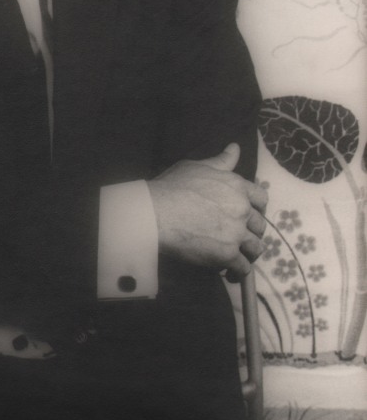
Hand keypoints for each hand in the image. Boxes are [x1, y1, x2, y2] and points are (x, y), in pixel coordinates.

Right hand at [147, 143, 267, 280]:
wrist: (157, 212)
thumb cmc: (173, 186)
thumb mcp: (198, 167)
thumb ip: (221, 161)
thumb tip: (236, 147)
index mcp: (237, 186)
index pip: (261, 198)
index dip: (256, 207)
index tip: (249, 214)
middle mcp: (242, 209)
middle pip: (260, 225)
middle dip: (251, 231)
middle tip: (239, 236)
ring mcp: (236, 233)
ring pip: (255, 247)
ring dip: (248, 252)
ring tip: (237, 256)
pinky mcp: (227, 254)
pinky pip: (243, 267)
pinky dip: (239, 271)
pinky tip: (230, 272)